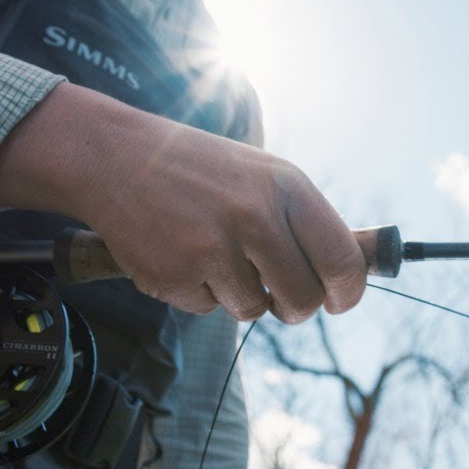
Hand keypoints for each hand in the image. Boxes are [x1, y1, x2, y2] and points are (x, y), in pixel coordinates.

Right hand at [0, 83, 365, 322]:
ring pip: (253, 311)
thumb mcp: (264, 176)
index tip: (338, 300)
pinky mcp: (173, 275)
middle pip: (303, 299)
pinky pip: (206, 310)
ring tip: (214, 254)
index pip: (341, 259)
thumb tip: (353, 274)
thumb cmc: (202, 171)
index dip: (348, 291)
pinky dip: (198, 292)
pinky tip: (181, 253)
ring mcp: (211, 248)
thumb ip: (306, 222)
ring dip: (239, 295)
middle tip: (281, 298)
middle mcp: (254, 216)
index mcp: (285, 187)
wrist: (115, 158)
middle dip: (294, 308)